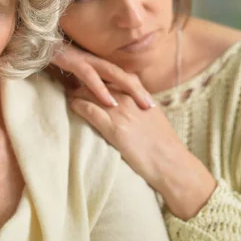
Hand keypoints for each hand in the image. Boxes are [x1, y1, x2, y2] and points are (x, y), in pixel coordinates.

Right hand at [50, 42, 154, 108]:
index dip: (133, 87)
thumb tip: (82, 96)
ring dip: (128, 89)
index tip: (146, 102)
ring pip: (112, 73)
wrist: (29, 37)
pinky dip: (100, 89)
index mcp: (93, 61)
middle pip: (121, 74)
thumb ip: (76, 81)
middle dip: (138, 89)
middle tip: (152, 106)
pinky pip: (88, 75)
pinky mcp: (71, 59)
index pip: (118, 74)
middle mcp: (92, 58)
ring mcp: (83, 58)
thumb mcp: (65, 70)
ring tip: (141, 104)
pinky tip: (110, 102)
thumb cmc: (46, 53)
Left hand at [68, 87, 216, 219]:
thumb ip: (142, 104)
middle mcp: (129, 99)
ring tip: (70, 96)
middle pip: (100, 83)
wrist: (170, 162)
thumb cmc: (164, 144)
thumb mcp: (155, 116)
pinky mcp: (113, 128)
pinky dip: (78, 106)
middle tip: (74, 86)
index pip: (115, 77)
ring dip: (78, 94)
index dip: (101, 77)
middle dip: (85, 83)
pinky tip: (71, 106)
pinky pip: (89, 110)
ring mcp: (120, 112)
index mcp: (139, 95)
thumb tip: (134, 103)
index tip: (91, 79)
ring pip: (91, 94)